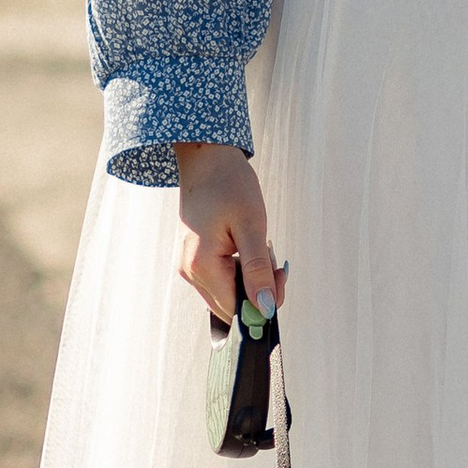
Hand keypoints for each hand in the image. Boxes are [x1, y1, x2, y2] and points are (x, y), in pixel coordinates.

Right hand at [174, 143, 283, 324]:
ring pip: (225, 293)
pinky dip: (238, 271)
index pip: (234, 309)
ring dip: (249, 280)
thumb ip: (257, 270)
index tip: (279, 276)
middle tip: (274, 262)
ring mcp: (187, 266)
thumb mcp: (251, 226)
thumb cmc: (229, 185)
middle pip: (229, 306)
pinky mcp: (192, 259)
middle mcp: (189, 271)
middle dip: (257, 291)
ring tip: (261, 248)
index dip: (262, 304)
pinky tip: (247, 248)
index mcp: (201, 266)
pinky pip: (219, 279)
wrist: (206, 158)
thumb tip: (266, 307)